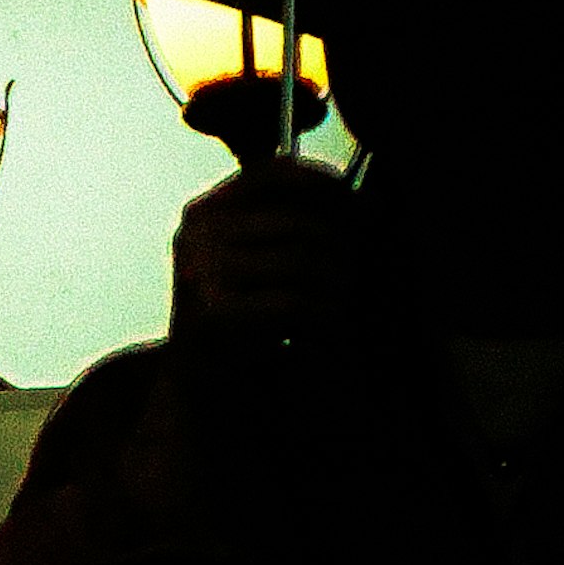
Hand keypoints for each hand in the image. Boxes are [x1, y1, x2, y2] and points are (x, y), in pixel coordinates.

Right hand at [170, 159, 369, 345]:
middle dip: (340, 244)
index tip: (359, 205)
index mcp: (202, 212)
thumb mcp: (255, 261)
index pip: (270, 174)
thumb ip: (290, 225)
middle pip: (294, 222)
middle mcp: (196, 234)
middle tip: (361, 267)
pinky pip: (292, 299)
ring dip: (337, 279)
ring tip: (349, 297)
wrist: (195, 390)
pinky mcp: (214, 313)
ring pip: (299, 259)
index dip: (321, 183)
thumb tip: (368, 201)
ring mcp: (201, 271)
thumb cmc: (238, 322)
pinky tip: (333, 322)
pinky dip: (323, 311)